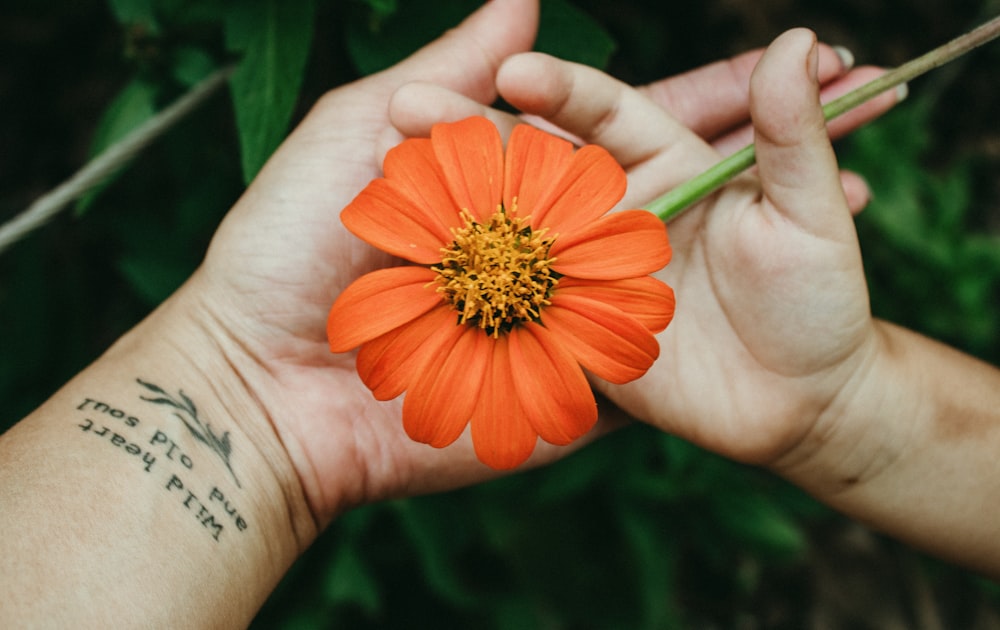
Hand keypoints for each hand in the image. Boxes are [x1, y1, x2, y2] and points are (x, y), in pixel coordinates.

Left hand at [179, 2, 896, 530]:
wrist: (262, 389)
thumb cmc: (292, 247)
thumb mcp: (360, 131)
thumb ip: (449, 71)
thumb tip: (526, 0)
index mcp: (504, 180)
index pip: (618, 128)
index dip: (693, 98)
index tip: (766, 71)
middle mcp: (539, 246)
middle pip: (659, 195)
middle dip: (745, 160)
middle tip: (846, 115)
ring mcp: (553, 318)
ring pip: (660, 274)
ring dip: (748, 244)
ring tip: (844, 192)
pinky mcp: (556, 387)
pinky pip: (635, 357)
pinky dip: (702, 332)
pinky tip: (780, 299)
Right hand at [390, 29, 901, 467]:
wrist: (802, 406)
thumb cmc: (818, 304)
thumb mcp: (812, 214)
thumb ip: (795, 133)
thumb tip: (800, 39)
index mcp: (669, 165)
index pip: (603, 112)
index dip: (559, 89)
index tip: (514, 73)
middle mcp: (616, 212)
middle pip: (534, 161)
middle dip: (470, 130)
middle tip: (401, 108)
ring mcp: (589, 272)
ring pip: (510, 226)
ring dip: (453, 201)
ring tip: (382, 175)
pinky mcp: (577, 329)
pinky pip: (517, 303)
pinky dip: (470, 283)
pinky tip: (413, 261)